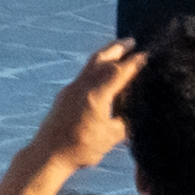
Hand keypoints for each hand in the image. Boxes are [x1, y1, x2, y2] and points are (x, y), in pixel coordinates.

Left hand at [27, 43, 142, 179]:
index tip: (146, 54)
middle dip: (117, 49)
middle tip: (131, 41)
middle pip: (101, 60)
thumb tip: (134, 112)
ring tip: (117, 51)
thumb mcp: (111, 137)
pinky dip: (95, 68)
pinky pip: (83, 74)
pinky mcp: (65, 94)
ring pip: (90, 65)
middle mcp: (82, 87)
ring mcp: (71, 89)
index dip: (133, 63)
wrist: (48, 153)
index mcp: (96, 95)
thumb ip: (125, 122)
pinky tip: (100, 74)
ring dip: (105, 56)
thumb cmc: (81, 148)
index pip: (118, 73)